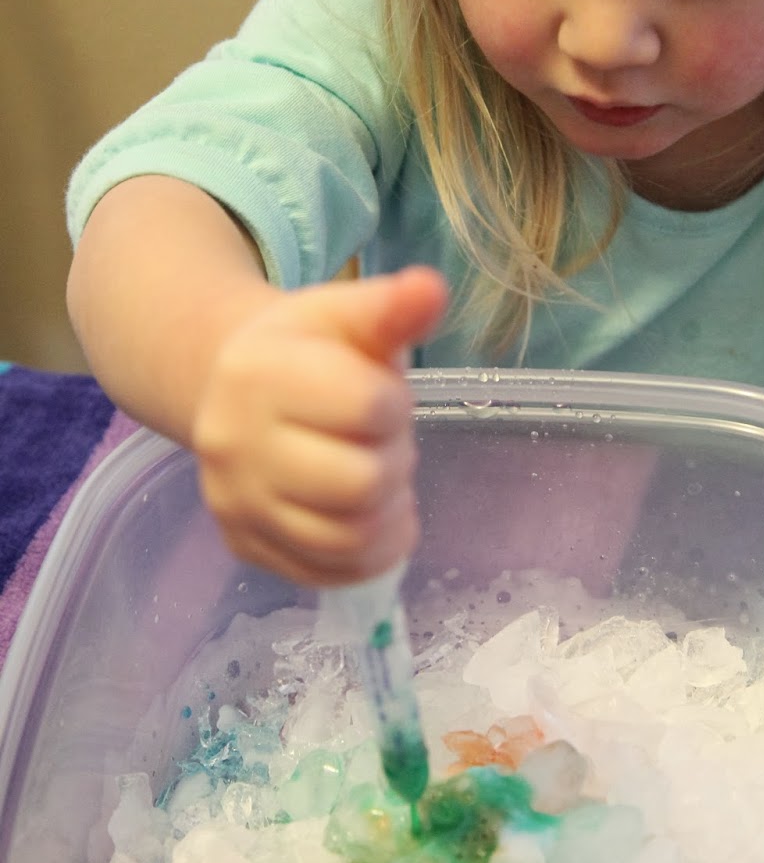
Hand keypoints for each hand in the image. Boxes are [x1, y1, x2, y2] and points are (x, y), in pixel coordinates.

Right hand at [192, 266, 448, 586]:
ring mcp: (236, 503)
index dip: (394, 405)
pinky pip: (332, 574)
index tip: (384, 397)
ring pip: (348, 539)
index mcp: (258, 373)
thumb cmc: (307, 351)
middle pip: (359, 484)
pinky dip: (371, 551)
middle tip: (384, 442)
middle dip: (393, 462)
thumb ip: (389, 308)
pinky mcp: (246, 548)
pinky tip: (372, 515)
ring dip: (387, 511)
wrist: (235, 390)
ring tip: (380, 476)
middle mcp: (232, 444)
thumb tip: (430, 289)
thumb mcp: (345, 316)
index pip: (364, 408)